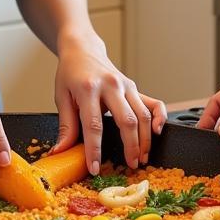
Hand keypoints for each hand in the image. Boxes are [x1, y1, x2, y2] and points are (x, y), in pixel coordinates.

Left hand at [52, 42, 166, 173]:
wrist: (82, 50)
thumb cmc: (70, 74)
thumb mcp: (61, 97)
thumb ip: (66, 126)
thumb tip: (60, 152)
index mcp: (88, 88)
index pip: (93, 125)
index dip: (94, 150)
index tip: (95, 169)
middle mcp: (111, 85)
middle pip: (127, 120)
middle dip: (131, 146)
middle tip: (130, 166)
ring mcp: (126, 85)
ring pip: (142, 115)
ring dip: (145, 139)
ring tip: (142, 158)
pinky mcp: (134, 87)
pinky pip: (153, 103)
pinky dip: (159, 117)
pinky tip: (157, 132)